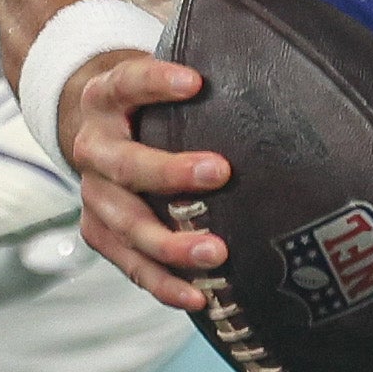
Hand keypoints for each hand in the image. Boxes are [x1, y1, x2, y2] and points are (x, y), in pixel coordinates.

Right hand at [61, 48, 229, 310]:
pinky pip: (130, 263)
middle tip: (219, 172)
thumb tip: (279, 76)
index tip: (196, 83)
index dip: (156, 83)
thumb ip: (199, 81)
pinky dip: (163, 283)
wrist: (98, 129)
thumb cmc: (148, 105)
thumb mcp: (160, 80)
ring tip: (215, 253)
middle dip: (171, 172)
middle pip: (125, 164)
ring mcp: (93, 194)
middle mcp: (93, 146)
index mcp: (106, 98)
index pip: (127, 83)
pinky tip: (199, 295)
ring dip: (170, 243)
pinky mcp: (99, 231)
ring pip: (127, 224)